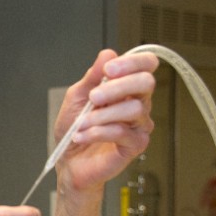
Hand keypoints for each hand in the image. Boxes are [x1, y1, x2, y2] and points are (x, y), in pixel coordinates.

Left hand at [53, 49, 157, 197]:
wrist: (68, 161)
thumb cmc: (75, 129)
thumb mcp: (77, 97)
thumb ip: (92, 76)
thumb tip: (107, 53)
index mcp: (126, 87)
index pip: (146, 65)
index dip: (132, 62)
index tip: (108, 69)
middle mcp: (138, 103)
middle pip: (145, 83)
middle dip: (117, 87)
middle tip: (93, 98)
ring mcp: (139, 125)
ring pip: (135, 108)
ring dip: (102, 115)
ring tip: (82, 123)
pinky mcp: (136, 145)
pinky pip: (123, 132)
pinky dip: (97, 132)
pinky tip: (83, 135)